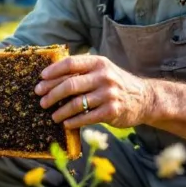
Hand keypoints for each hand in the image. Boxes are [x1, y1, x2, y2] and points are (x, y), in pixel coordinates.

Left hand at [33, 54, 152, 129]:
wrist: (145, 98)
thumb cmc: (115, 83)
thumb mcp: (102, 69)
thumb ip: (82, 69)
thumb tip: (50, 75)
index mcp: (98, 63)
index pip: (70, 64)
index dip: (52, 71)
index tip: (41, 79)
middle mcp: (104, 76)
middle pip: (70, 84)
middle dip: (52, 94)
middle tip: (42, 101)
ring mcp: (109, 94)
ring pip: (76, 103)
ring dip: (60, 111)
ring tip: (53, 116)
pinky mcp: (112, 111)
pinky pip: (87, 117)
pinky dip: (73, 121)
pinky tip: (66, 124)